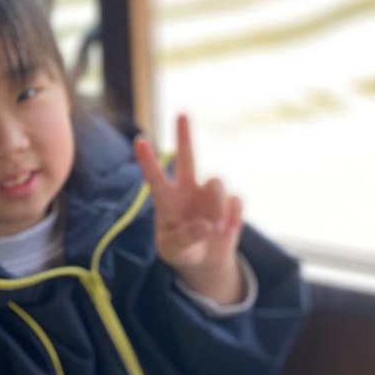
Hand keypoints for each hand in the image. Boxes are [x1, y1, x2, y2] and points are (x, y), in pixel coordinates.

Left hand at [133, 113, 243, 303]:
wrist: (205, 261)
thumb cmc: (181, 252)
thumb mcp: (174, 251)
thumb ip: (186, 238)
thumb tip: (207, 224)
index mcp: (166, 200)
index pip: (155, 177)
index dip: (147, 160)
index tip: (139, 141)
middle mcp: (188, 190)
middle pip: (187, 157)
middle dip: (185, 136)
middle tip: (182, 113)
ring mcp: (209, 194)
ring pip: (217, 183)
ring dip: (217, 206)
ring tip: (214, 229)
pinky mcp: (230, 203)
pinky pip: (235, 201)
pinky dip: (231, 218)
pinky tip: (226, 229)